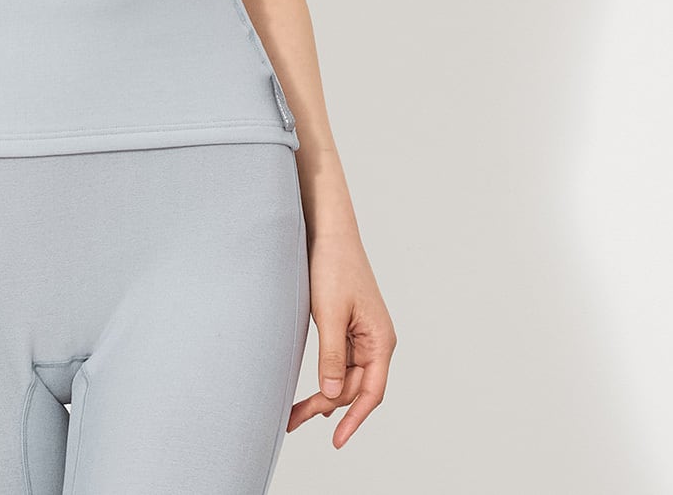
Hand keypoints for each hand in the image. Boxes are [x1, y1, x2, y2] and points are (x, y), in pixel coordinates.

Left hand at [288, 227, 396, 447]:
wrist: (327, 231)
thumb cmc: (333, 265)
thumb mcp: (329, 313)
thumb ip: (331, 355)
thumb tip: (331, 395)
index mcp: (380, 341)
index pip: (371, 392)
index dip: (355, 420)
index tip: (337, 442)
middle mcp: (375, 341)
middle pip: (353, 388)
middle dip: (326, 407)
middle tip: (292, 420)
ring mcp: (361, 335)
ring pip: (344, 376)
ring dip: (323, 393)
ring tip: (293, 412)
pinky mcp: (346, 326)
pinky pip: (338, 360)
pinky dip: (324, 376)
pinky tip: (312, 391)